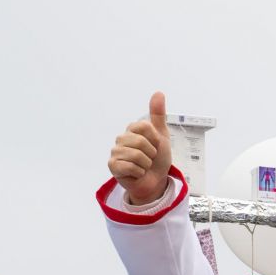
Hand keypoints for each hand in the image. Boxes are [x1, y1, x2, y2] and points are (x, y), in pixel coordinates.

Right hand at [109, 91, 174, 205]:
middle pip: (141, 141)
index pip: (145, 126)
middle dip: (151, 153)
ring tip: (143, 166)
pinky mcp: (113, 166)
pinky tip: (137, 173)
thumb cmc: (157, 159)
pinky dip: (139, 172)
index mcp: (132, 130)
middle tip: (150, 159)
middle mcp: (121, 139)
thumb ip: (158, 115)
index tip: (155, 146)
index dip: (155, 139)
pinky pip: (130, 166)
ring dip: (146, 164)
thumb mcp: (162, 136)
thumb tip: (158, 93)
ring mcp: (116, 152)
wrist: (155, 181)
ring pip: (136, 155)